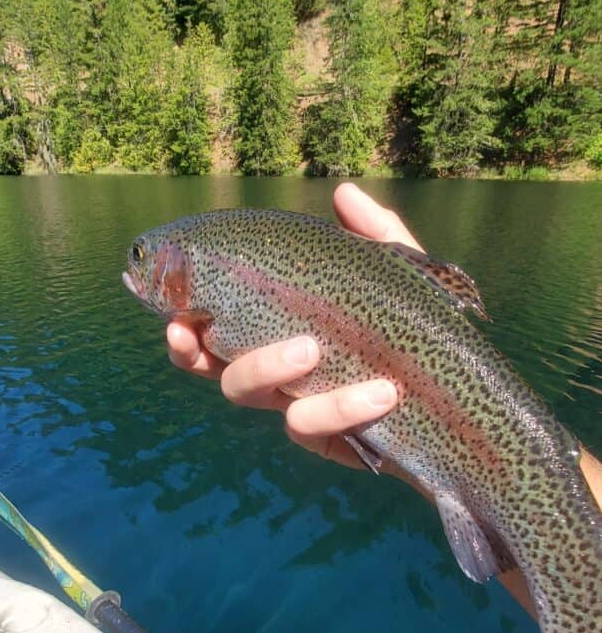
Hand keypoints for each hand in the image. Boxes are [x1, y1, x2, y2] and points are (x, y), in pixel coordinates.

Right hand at [166, 183, 421, 468]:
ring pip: (249, 395)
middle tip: (195, 333)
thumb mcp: (405, 280)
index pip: (218, 330)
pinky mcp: (329, 439)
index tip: (172, 313)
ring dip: (267, 368)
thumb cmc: (423, 334)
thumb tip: (342, 193)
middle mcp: (281, 374)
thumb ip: (377, 237)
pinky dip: (341, 407)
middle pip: (216, 367)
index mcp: (282, 333)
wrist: (461, 403)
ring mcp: (300, 408)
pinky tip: (382, 393)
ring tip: (310, 349)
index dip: (184, 325)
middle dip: (195, 352)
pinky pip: (312, 425)